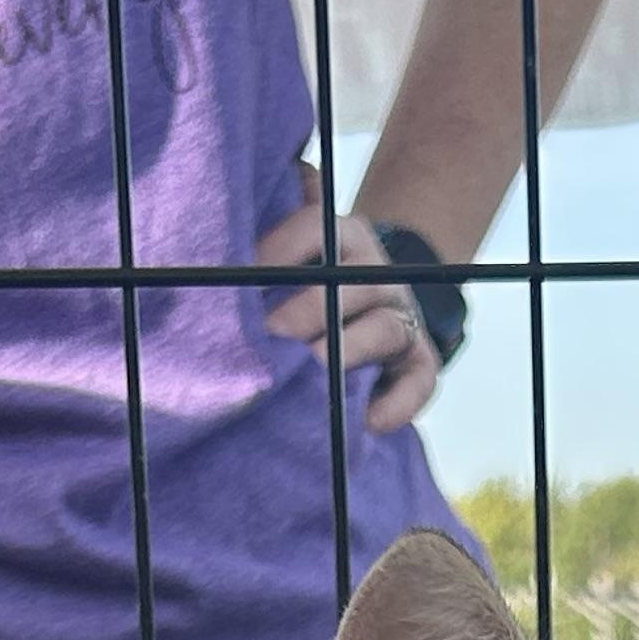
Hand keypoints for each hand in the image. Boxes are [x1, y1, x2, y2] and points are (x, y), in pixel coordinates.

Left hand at [258, 163, 443, 433]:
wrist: (377, 306)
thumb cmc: (311, 287)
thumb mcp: (293, 253)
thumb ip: (266, 235)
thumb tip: (216, 216)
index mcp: (343, 237)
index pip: (314, 227)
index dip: (276, 251)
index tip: (235, 281)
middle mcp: (377, 273)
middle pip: (349, 285)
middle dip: (305, 312)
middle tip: (268, 338)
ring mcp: (403, 318)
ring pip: (383, 330)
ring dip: (347, 353)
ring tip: (311, 375)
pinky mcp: (422, 363)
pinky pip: (417, 384)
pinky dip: (395, 406)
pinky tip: (366, 422)